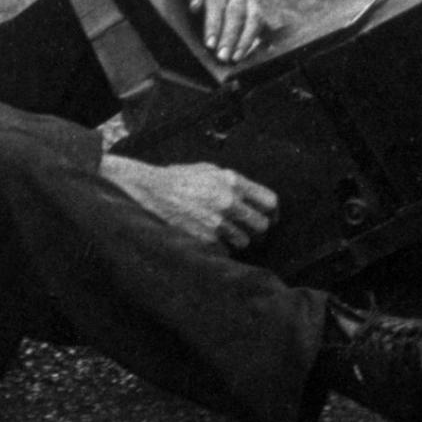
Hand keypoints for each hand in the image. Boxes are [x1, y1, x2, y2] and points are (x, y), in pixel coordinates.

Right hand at [99, 155, 276, 252]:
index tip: (270, 218)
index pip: (270, 201)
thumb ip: (232, 183)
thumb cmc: (177, 179)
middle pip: (262, 226)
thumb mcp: (208, 170)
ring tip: (224, 235)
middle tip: (249, 231)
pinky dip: (219, 249)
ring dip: (237, 241)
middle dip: (258, 230)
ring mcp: (217, 223)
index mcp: (232, 181)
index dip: (272, 213)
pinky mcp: (204, 239)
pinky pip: (224, 251)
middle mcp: (228, 201)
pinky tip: (208, 240)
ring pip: (244, 242)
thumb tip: (253, 198)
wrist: (148, 192)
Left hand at [182, 0, 262, 64]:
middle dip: (229, 36)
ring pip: (252, 16)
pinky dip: (253, 36)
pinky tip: (245, 51)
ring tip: (234, 58)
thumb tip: (195, 8)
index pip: (217, 0)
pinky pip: (258, 17)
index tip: (209, 42)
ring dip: (244, 40)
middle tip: (221, 56)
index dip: (213, 23)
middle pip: (236, 12)